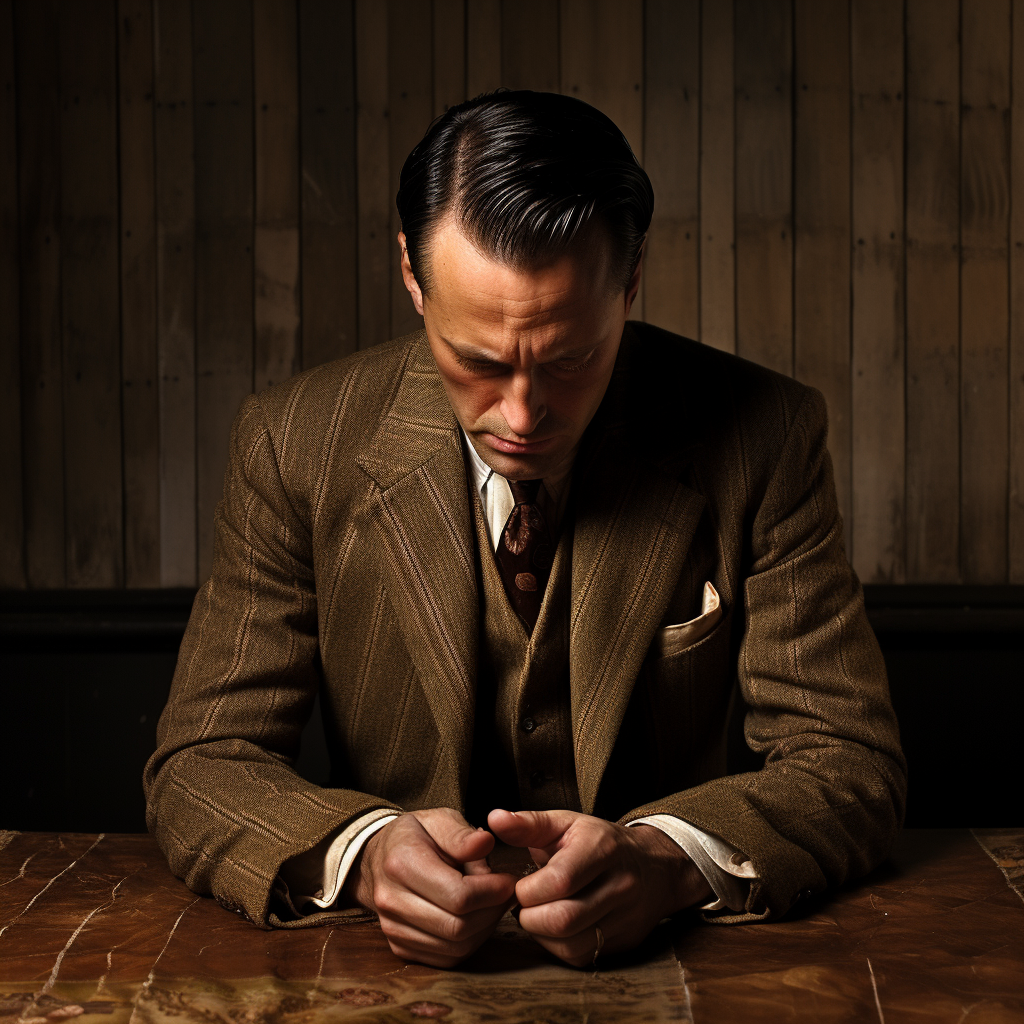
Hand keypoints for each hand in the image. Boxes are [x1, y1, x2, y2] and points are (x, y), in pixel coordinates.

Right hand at [343, 808, 516, 967]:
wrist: (379, 857)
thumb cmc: (416, 835)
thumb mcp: (439, 819)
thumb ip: (461, 834)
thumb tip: (486, 843)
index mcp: (401, 863)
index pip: (458, 895)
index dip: (492, 892)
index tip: (509, 880)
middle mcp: (391, 900)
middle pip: (458, 927)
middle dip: (492, 912)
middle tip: (506, 894)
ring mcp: (392, 928)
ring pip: (454, 948)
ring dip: (484, 929)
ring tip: (492, 904)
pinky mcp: (399, 946)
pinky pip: (445, 958)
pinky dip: (469, 943)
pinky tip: (476, 919)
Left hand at [488, 808, 712, 966]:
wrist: (653, 866)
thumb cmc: (599, 842)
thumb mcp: (566, 823)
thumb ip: (529, 824)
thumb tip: (494, 819)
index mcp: (602, 849)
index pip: (559, 881)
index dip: (527, 890)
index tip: (519, 884)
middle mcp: (619, 885)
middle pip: (564, 919)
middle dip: (530, 916)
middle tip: (523, 904)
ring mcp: (625, 917)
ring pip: (572, 944)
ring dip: (541, 934)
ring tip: (536, 914)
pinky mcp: (623, 942)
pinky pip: (581, 956)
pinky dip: (557, 946)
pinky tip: (553, 927)